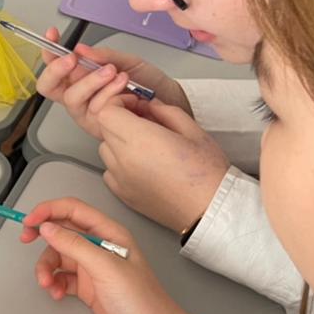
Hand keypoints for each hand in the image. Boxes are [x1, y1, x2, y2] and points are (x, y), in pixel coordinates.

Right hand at [21, 198, 191, 313]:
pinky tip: (58, 293)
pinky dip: (55, 284)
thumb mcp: (105, 267)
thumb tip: (48, 228)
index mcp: (109, 234)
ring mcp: (94, 268)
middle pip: (61, 232)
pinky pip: (62, 278)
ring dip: (47, 268)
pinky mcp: (89, 288)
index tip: (29, 221)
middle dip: (42, 239)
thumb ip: (74, 244)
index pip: (73, 210)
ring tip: (48, 283)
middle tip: (25, 241)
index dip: (48, 211)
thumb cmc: (142, 302)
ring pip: (58, 257)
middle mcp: (101, 247)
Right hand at [35, 28, 190, 139]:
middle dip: (57, 70)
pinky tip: (125, 87)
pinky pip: (93, 109)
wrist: (170, 101)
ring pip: (71, 98)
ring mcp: (86, 113)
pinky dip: (109, 93)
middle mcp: (79, 97)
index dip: (48, 52)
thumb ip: (103, 56)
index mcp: (80, 79)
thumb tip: (81, 50)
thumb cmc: (149, 84)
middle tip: (73, 59)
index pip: (54, 67)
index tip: (53, 36)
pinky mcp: (99, 126)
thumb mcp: (126, 61)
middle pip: (48, 87)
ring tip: (113, 71)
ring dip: (91, 81)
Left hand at [97, 102, 229, 232]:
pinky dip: (119, 164)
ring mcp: (120, 179)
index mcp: (141, 139)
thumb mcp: (193, 131)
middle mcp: (124, 159)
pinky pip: (110, 170)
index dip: (119, 103)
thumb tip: (149, 105)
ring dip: (119, 142)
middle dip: (120, 120)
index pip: (106, 112)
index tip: (136, 105)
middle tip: (144, 122)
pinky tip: (143, 165)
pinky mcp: (122, 194)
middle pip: (104, 129)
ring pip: (105, 149)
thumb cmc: (207, 174)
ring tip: (146, 145)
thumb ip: (165, 112)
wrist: (209, 210)